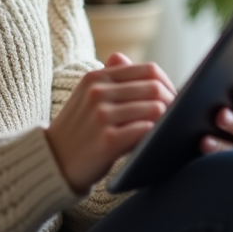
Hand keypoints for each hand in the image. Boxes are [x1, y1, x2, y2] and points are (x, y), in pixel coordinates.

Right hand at [45, 52, 176, 193]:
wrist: (52, 161)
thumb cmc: (79, 130)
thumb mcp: (88, 96)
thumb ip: (115, 79)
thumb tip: (152, 73)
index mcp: (96, 77)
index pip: (148, 70)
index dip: (169, 83)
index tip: (176, 99)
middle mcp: (98, 92)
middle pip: (154, 88)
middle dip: (174, 103)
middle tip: (179, 118)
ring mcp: (101, 116)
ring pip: (155, 108)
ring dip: (168, 121)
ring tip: (169, 130)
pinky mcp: (107, 141)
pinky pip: (146, 131)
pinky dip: (157, 135)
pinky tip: (157, 143)